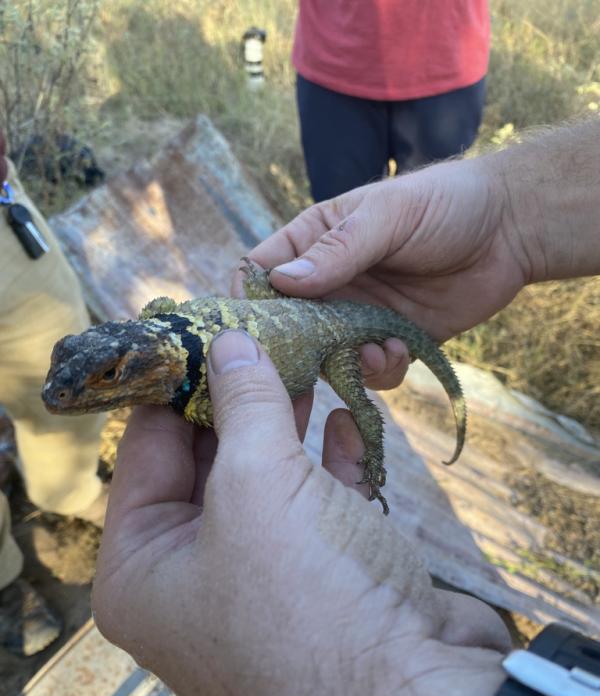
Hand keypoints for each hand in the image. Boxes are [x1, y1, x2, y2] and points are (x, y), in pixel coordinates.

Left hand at [93, 330, 509, 695]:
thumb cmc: (305, 599)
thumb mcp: (257, 487)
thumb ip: (242, 405)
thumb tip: (227, 339)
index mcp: (143, 567)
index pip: (147, 448)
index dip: (177, 380)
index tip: (207, 323)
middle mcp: (194, 579)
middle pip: (210, 462)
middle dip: (243, 397)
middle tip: (266, 332)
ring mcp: (264, 582)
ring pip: (271, 481)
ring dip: (293, 424)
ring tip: (310, 357)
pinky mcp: (325, 583)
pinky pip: (318, 508)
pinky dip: (333, 464)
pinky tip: (349, 419)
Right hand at [235, 158, 526, 389]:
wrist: (509, 230)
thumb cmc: (444, 204)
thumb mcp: (387, 216)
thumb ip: (337, 250)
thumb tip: (280, 282)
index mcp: (314, 242)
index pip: (259, 273)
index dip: (249, 302)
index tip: (256, 329)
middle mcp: (329, 284)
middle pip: (288, 327)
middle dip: (299, 348)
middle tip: (320, 355)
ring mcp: (358, 315)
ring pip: (327, 357)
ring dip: (345, 362)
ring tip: (376, 348)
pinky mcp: (390, 341)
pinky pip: (369, 372)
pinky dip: (378, 370)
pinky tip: (399, 349)